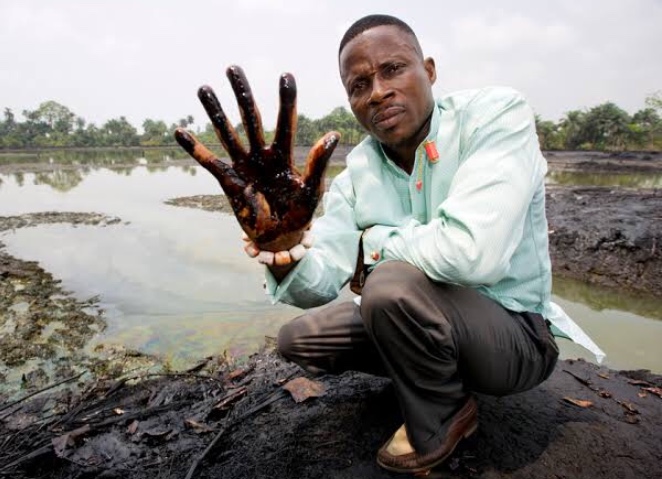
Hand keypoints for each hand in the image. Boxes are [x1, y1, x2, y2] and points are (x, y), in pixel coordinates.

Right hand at [174, 65, 339, 251]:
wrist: (281, 239)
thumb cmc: (300, 214)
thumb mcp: (312, 190)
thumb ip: (317, 163)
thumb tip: (332, 135)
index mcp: (284, 155)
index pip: (285, 122)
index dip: (286, 100)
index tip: (286, 75)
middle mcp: (262, 155)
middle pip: (250, 118)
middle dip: (242, 94)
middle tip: (232, 68)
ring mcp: (244, 166)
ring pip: (227, 134)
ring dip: (215, 112)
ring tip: (204, 88)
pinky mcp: (229, 181)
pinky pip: (209, 163)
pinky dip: (194, 149)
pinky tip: (180, 131)